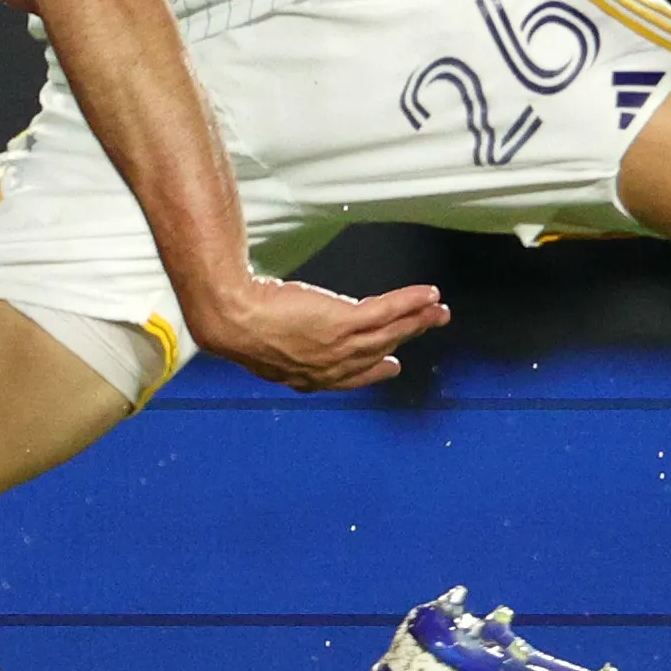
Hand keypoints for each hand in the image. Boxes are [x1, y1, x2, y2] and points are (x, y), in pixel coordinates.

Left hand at [180, 270, 446, 394]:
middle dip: (406, 338)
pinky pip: (386, 312)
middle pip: (377, 351)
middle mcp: (328, 367)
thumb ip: (280, 340)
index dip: (373, 371)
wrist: (231, 316)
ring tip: (439, 309)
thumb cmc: (235, 321)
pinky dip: (411, 303)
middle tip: (429, 326)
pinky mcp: (343, 322)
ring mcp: (338, 346)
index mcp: (307, 376)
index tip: (391, 365)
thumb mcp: (259, 339)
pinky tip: (428, 294)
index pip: (348, 377)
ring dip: (418, 320)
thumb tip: (274, 325)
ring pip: (388, 332)